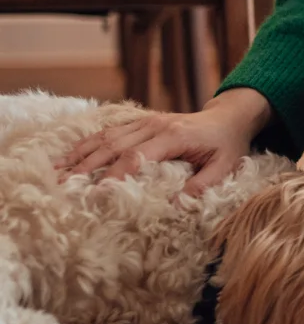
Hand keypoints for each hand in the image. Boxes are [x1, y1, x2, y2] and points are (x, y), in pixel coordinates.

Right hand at [55, 88, 273, 195]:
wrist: (229, 117)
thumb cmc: (227, 145)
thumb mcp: (225, 167)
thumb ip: (203, 185)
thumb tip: (175, 206)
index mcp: (174, 136)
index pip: (136, 157)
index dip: (115, 175)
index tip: (95, 193)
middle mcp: (154, 126)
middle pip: (113, 146)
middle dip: (86, 167)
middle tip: (62, 187)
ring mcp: (145, 121)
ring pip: (105, 137)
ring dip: (80, 155)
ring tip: (56, 173)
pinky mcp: (140, 122)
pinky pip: (108, 131)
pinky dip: (86, 144)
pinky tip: (68, 156)